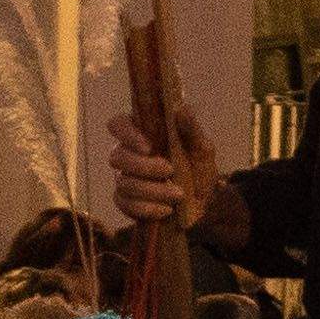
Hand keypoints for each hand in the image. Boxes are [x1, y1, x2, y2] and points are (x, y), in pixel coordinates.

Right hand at [108, 117, 228, 241]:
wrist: (202, 206)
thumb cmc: (198, 171)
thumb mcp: (202, 150)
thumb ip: (191, 129)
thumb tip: (180, 108)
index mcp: (142, 134)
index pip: (118, 125)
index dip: (126, 134)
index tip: (148, 147)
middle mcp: (128, 154)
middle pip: (116, 157)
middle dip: (144, 167)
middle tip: (170, 170)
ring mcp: (124, 179)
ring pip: (124, 183)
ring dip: (152, 190)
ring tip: (178, 194)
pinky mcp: (126, 202)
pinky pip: (124, 204)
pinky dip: (147, 209)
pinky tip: (167, 210)